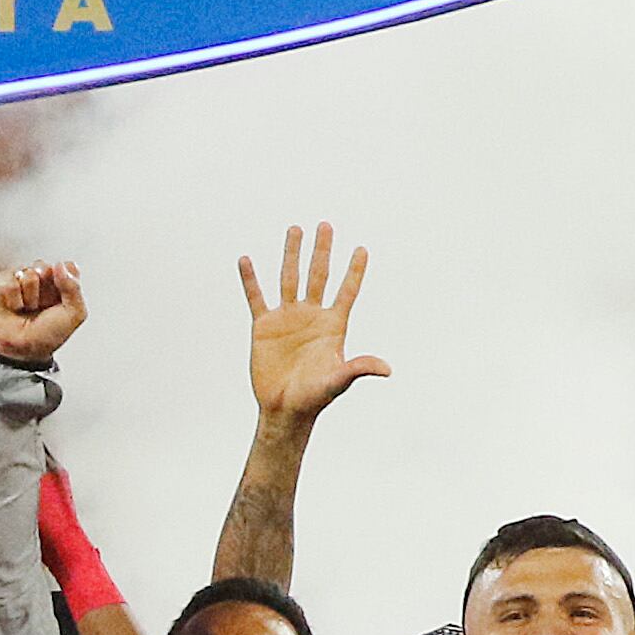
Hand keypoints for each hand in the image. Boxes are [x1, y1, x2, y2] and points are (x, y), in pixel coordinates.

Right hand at [0, 261, 84, 364]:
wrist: (24, 350)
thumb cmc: (49, 334)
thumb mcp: (74, 314)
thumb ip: (74, 287)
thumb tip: (59, 264)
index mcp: (62, 282)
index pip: (67, 266)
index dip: (65, 283)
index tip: (61, 302)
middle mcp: (42, 277)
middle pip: (46, 267)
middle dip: (46, 290)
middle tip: (42, 307)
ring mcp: (21, 278)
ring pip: (28, 274)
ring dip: (30, 298)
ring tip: (27, 310)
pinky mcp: (2, 283)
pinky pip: (9, 281)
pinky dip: (13, 299)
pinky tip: (15, 309)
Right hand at [237, 222, 388, 426]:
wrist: (284, 409)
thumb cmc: (314, 397)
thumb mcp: (338, 381)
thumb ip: (359, 368)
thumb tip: (387, 369)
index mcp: (333, 325)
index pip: (347, 291)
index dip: (355, 271)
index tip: (362, 249)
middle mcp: (311, 316)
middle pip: (318, 275)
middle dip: (322, 251)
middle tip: (326, 225)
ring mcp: (287, 318)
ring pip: (289, 279)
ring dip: (292, 254)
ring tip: (295, 229)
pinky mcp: (264, 326)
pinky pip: (256, 298)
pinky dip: (251, 280)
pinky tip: (246, 260)